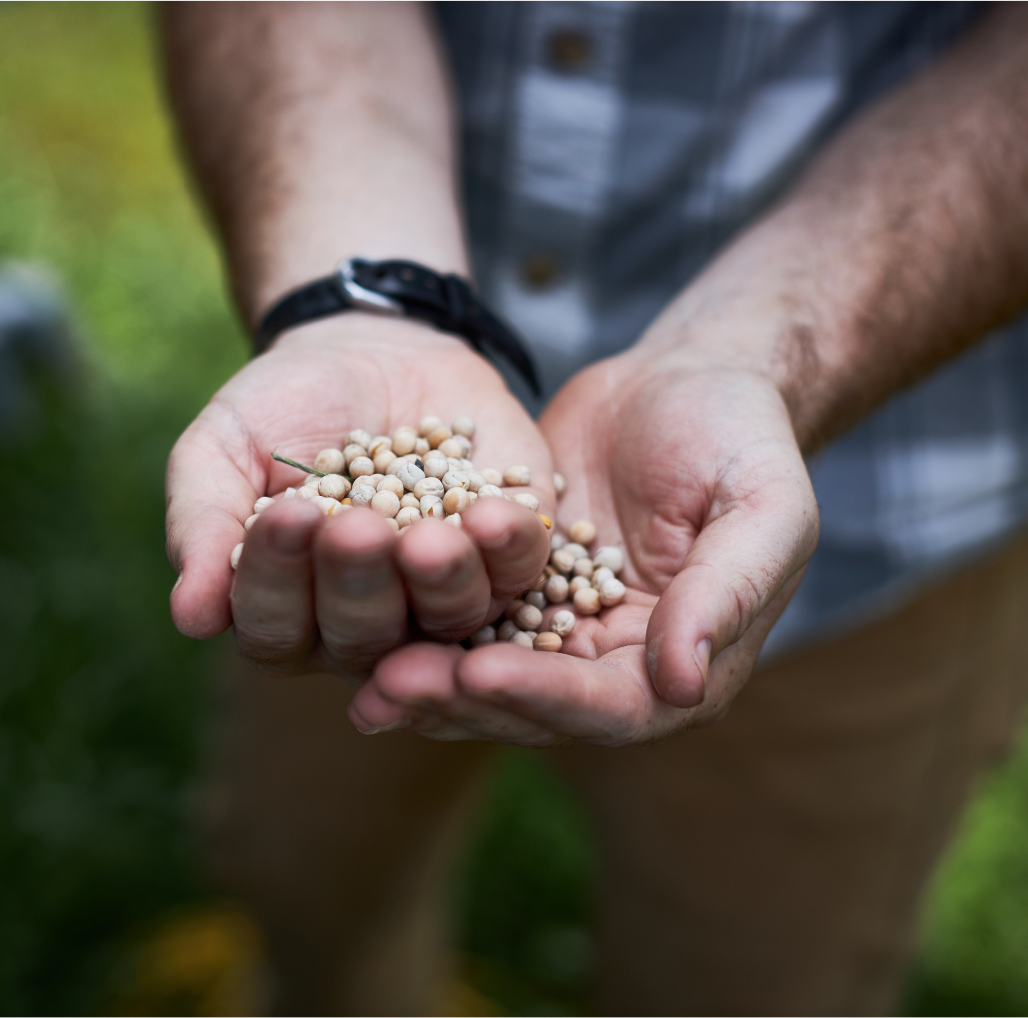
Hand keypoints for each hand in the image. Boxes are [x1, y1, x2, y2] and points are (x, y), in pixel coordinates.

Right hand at [166, 316, 552, 679]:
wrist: (371, 350)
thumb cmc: (281, 408)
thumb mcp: (222, 448)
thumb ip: (202, 525)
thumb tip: (190, 616)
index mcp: (288, 614)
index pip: (275, 628)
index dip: (278, 579)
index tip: (285, 515)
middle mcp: (366, 628)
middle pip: (362, 640)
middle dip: (358, 584)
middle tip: (355, 529)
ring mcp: (444, 600)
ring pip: (446, 621)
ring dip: (438, 583)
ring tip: (427, 537)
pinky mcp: (513, 560)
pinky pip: (520, 573)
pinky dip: (509, 549)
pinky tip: (496, 514)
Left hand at [347, 352, 819, 743]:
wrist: (684, 380)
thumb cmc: (739, 436)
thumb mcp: (760, 506)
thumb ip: (726, 593)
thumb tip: (681, 687)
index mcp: (683, 663)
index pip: (612, 707)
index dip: (544, 697)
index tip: (478, 674)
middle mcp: (614, 664)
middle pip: (532, 707)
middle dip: (461, 700)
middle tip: (390, 686)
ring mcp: (557, 629)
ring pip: (483, 673)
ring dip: (424, 679)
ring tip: (362, 675)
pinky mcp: (509, 588)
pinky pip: (455, 616)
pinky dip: (410, 623)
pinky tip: (351, 620)